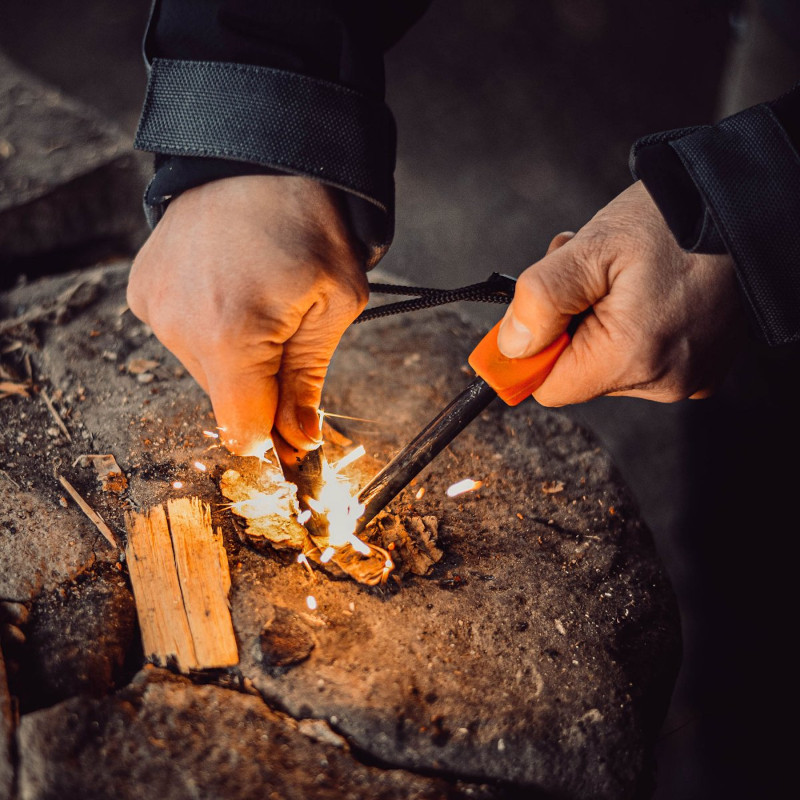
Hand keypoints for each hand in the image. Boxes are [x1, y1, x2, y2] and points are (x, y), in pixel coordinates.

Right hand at [127, 175, 367, 456]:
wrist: (256, 151)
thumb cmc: (306, 219)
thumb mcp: (335, 303)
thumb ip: (309, 381)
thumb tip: (299, 439)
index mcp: (231, 337)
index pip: (241, 431)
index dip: (273, 433)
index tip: (293, 420)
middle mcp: (179, 328)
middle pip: (225, 400)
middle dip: (260, 383)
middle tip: (287, 329)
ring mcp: (154, 307)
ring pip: (204, 369)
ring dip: (236, 353)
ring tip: (257, 296)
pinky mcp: (142, 289)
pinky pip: (182, 336)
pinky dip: (208, 326)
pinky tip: (229, 287)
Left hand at [497, 181, 745, 403]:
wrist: (743, 204)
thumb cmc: (673, 220)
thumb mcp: (590, 249)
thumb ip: (541, 301)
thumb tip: (511, 347)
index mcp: (633, 358)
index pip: (550, 388)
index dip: (533, 350)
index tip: (537, 313)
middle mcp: (664, 380)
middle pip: (579, 374)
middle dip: (569, 326)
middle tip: (585, 276)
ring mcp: (689, 376)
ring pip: (609, 365)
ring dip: (598, 322)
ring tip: (619, 277)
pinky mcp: (703, 365)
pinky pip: (644, 358)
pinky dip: (631, 328)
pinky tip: (643, 290)